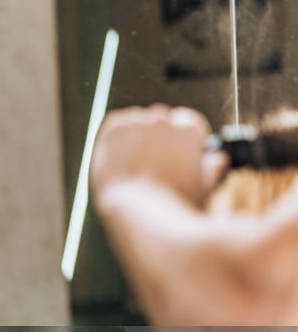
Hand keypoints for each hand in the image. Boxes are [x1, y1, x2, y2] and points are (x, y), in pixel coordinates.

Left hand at [91, 105, 224, 209]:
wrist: (133, 210)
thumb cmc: (171, 204)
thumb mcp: (201, 188)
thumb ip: (211, 169)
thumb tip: (218, 158)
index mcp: (190, 129)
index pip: (188, 122)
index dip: (183, 139)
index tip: (176, 153)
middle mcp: (164, 120)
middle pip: (163, 120)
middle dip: (160, 137)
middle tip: (153, 162)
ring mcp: (137, 122)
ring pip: (139, 120)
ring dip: (138, 134)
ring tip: (135, 162)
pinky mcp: (114, 128)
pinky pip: (117, 122)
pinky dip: (119, 134)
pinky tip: (120, 155)